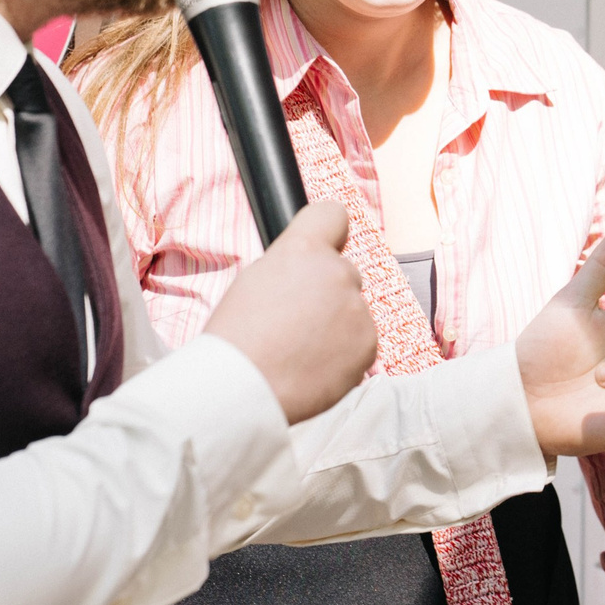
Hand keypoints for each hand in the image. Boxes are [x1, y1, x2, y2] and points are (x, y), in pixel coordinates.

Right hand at [206, 202, 376, 423]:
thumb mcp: (254, 282)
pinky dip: (343, 356)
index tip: (324, 246)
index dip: (328, 232)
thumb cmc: (235, 338)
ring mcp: (357, 309)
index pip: (332, 214)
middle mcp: (338, 272)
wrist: (241, 389)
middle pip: (342, 272)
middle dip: (326, 292)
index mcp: (303, 250)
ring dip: (335, 327)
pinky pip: (360, 343)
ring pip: (351, 311)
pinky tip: (312, 368)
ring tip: (297, 351)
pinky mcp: (369, 344)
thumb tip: (309, 271)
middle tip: (293, 322)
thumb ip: (292, 268)